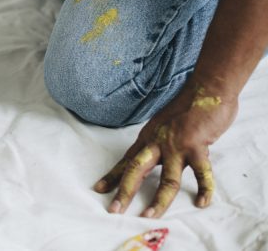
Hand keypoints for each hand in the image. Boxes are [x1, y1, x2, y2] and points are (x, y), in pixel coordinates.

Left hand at [93, 81, 237, 217]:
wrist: (206, 89)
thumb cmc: (186, 108)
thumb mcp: (163, 126)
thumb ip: (157, 142)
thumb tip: (152, 156)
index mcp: (148, 138)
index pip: (126, 161)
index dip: (113, 176)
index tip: (99, 189)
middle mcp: (157, 142)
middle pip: (136, 170)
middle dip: (124, 191)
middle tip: (114, 209)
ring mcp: (176, 145)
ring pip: (166, 179)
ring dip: (159, 200)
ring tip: (150, 215)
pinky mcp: (197, 146)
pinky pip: (201, 173)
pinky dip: (204, 189)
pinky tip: (202, 202)